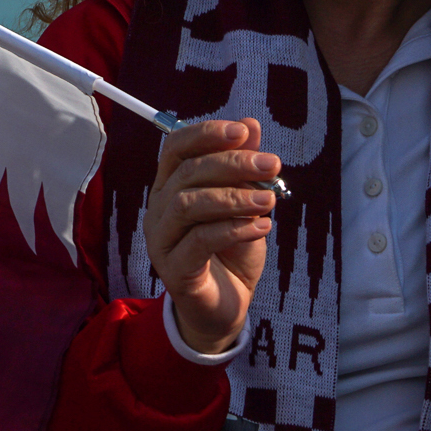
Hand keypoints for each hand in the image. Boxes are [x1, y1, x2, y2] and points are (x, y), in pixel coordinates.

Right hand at [143, 119, 280, 354]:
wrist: (227, 305)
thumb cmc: (232, 250)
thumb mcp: (245, 203)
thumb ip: (244, 168)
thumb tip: (251, 125)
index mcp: (171, 185)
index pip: (177, 146)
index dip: (206, 133)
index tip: (243, 132)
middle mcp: (159, 208)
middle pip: (187, 172)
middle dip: (232, 164)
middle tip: (271, 165)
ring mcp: (162, 240)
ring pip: (188, 204)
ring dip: (234, 197)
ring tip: (269, 201)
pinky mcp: (174, 270)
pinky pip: (199, 241)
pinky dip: (233, 229)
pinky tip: (261, 227)